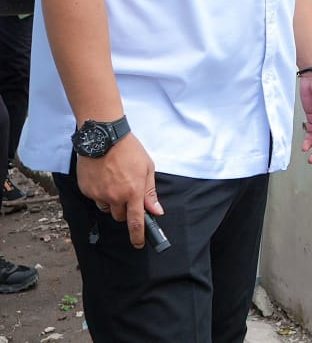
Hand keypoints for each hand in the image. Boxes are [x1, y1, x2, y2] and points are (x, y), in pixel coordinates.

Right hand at [76, 134, 162, 248]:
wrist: (104, 137)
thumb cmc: (130, 150)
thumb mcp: (147, 168)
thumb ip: (150, 192)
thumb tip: (156, 211)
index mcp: (133, 192)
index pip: (136, 222)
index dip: (137, 236)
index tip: (138, 244)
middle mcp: (115, 196)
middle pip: (119, 216)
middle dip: (125, 210)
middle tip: (127, 194)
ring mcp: (99, 194)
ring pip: (106, 208)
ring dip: (112, 202)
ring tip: (115, 181)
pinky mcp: (86, 189)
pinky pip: (95, 198)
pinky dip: (100, 192)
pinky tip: (103, 177)